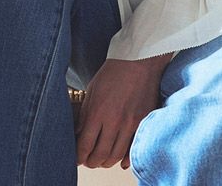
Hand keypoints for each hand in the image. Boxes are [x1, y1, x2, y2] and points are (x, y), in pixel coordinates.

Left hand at [75, 54, 173, 170]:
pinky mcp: (144, 122)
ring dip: (106, 161)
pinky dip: (125, 159)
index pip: (85, 144)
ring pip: (116, 155)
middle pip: (100, 155)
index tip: (77, 157)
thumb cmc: (115, 71)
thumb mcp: (93, 89)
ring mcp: (131, 123)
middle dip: (91, 161)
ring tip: (102, 159)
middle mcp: (115, 121)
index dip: (79, 155)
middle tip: (89, 160)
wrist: (140, 60)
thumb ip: (85, 113)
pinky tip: (119, 160)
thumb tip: (79, 133)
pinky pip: (133, 149)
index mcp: (98, 111)